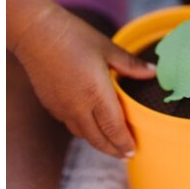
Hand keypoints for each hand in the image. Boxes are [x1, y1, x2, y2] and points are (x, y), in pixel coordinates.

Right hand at [13, 5, 155, 158]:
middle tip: (126, 155)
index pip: (114, 129)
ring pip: (83, 134)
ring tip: (111, 144)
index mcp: (96, 94)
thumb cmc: (75, 37)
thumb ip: (131, 65)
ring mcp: (62, 108)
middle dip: (114, 149)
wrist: (35, 33)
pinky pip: (70, 125)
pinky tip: (89, 126)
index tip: (133, 151)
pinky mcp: (50, 105)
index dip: (124, 143)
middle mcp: (78, 107)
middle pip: (98, 138)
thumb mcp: (108, 48)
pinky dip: (83, 131)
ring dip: (98, 142)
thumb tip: (153, 72)